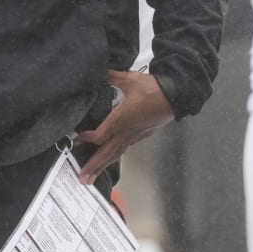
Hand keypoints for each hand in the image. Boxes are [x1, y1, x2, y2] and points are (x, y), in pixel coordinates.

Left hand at [75, 69, 173, 183]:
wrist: (175, 96)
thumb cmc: (153, 88)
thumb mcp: (129, 79)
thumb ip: (112, 76)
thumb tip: (100, 72)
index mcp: (121, 119)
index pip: (101, 135)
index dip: (88, 138)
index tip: (77, 139)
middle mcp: (127, 131)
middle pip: (107, 153)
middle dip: (94, 166)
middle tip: (82, 179)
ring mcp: (135, 135)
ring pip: (116, 154)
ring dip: (103, 166)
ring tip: (92, 177)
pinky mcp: (142, 135)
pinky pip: (125, 148)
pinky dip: (114, 156)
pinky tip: (110, 159)